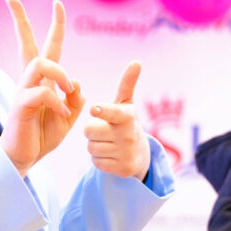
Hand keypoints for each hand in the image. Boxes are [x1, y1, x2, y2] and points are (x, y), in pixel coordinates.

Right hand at [0, 0, 85, 176]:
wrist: (23, 158)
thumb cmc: (41, 136)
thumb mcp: (67, 117)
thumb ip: (74, 99)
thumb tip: (76, 84)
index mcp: (43, 81)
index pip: (49, 47)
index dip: (55, 26)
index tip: (57, 4)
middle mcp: (31, 82)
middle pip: (27, 45)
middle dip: (20, 20)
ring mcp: (23, 92)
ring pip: (39, 63)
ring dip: (60, 73)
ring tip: (68, 90)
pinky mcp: (20, 106)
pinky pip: (41, 93)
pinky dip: (57, 102)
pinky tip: (62, 115)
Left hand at [83, 61, 150, 180]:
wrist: (141, 154)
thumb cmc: (126, 123)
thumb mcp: (127, 104)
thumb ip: (127, 83)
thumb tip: (136, 61)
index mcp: (128, 117)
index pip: (111, 112)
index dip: (101, 110)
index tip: (95, 109)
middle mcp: (128, 135)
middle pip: (90, 130)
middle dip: (91, 130)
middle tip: (102, 129)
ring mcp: (126, 153)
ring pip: (91, 147)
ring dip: (94, 145)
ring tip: (107, 142)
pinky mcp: (122, 169)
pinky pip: (96, 162)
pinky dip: (99, 159)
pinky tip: (109, 154)